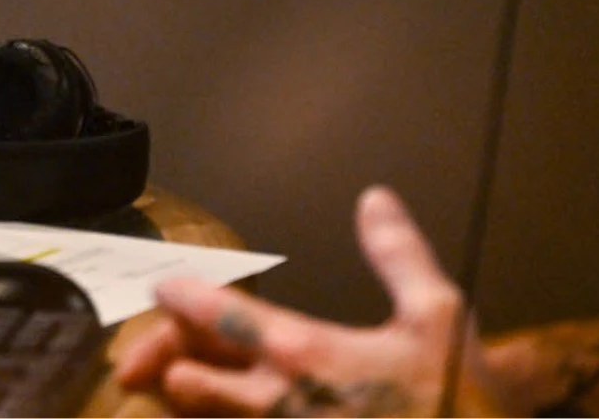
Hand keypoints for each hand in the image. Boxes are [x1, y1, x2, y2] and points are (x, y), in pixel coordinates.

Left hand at [115, 187, 517, 417]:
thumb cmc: (456, 400)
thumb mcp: (439, 315)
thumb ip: (398, 254)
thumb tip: (374, 200)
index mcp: (306, 352)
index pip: (221, 314)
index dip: (181, 295)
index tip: (161, 284)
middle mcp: (276, 404)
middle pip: (187, 376)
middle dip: (161, 361)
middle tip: (141, 357)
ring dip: (180, 406)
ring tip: (168, 392)